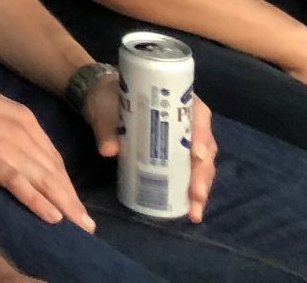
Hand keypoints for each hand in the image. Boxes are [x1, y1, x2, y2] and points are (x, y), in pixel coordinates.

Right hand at [0, 63, 94, 228]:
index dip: (66, 183)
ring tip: (80, 227)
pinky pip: (20, 183)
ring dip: (65, 205)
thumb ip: (6, 130)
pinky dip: (38, 201)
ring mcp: (8, 146)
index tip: (74, 202)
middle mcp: (24, 133)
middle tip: (87, 225)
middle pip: (55, 173)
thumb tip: (13, 151)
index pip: (53, 158)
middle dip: (72, 200)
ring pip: (45, 180)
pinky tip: (52, 217)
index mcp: (25, 120)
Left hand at [80, 73, 213, 220]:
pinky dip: (192, 190)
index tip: (197, 155)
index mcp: (176, 99)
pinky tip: (190, 209)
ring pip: (202, 163)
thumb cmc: (108, 97)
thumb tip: (109, 150)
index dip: (201, 135)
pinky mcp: (176, 154)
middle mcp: (188, 119)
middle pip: (204, 146)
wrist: (101, 99)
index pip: (198, 115)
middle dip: (202, 173)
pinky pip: (190, 171)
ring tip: (195, 210)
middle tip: (196, 195)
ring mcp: (184, 138)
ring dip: (201, 187)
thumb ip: (106, 126)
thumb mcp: (104, 107)